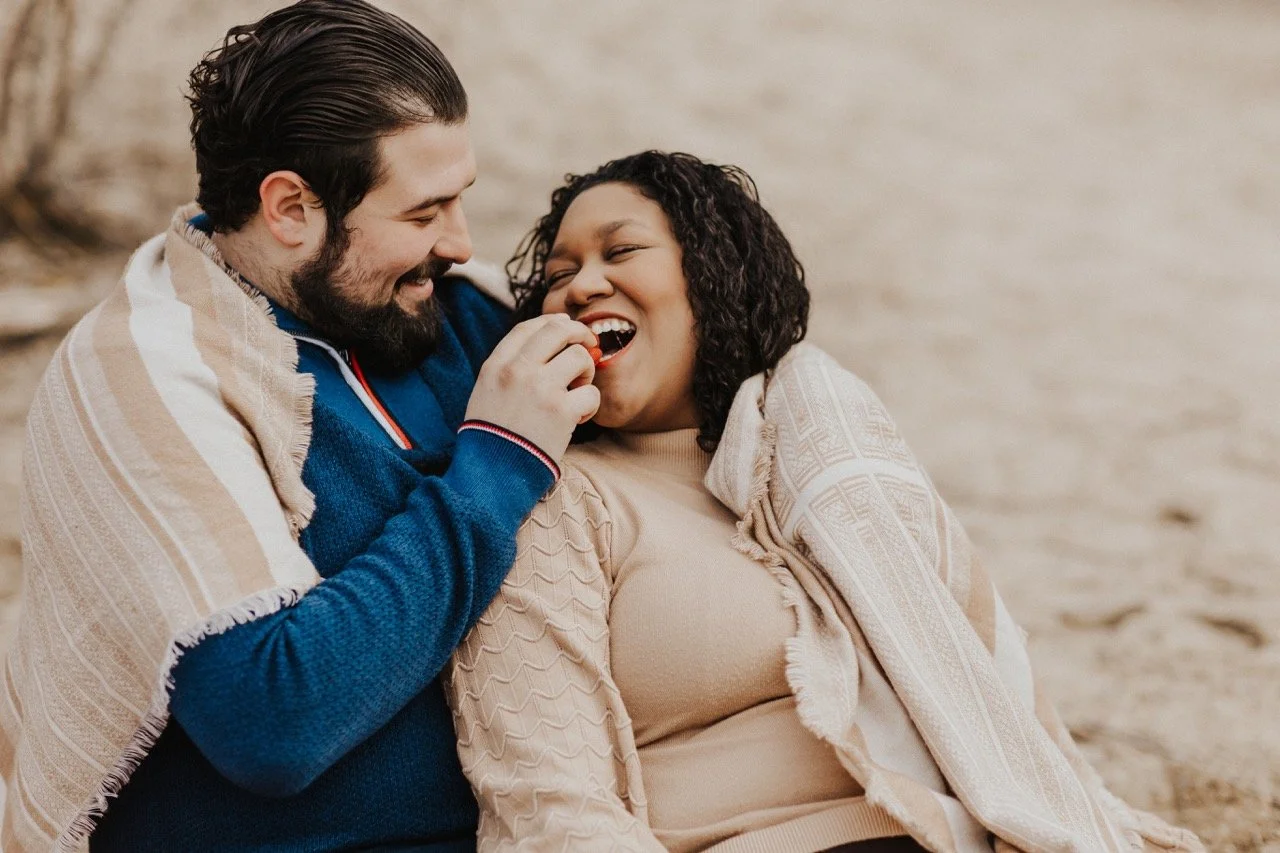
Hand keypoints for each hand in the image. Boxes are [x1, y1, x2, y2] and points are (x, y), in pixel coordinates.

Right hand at [466, 314, 599, 463]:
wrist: (493, 474)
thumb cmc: (492, 437)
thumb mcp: (486, 393)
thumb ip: (509, 367)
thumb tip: (549, 338)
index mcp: (495, 366)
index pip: (527, 328)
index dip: (553, 323)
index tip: (567, 327)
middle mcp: (517, 371)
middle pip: (558, 331)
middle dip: (579, 334)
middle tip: (589, 346)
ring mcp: (540, 389)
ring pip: (580, 357)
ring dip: (586, 373)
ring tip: (576, 392)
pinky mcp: (561, 411)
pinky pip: (592, 393)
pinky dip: (590, 405)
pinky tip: (578, 417)